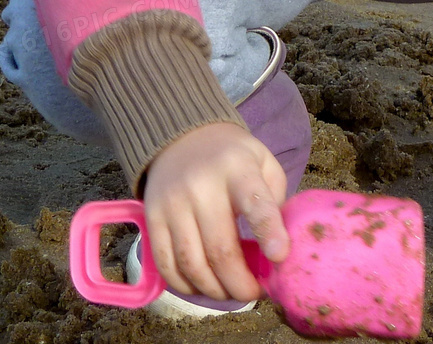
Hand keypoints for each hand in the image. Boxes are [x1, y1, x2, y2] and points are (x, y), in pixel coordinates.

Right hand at [141, 121, 288, 302]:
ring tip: (230, 293)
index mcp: (237, 168)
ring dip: (214, 290)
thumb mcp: (262, 161)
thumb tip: (278, 247)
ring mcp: (173, 204)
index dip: (269, 232)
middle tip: (254, 294)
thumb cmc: (232, 157)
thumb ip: (275, 197)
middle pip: (220, 249)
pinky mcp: (152, 219)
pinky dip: (186, 286)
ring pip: (191, 264)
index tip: (280, 257)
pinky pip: (166, 265)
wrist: (181, 138)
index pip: (254, 202)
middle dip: (240, 283)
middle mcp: (202, 186)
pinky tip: (203, 286)